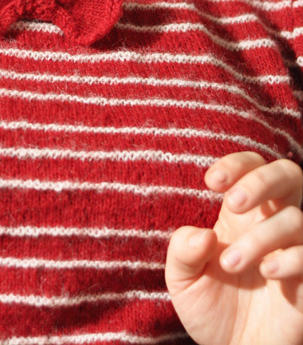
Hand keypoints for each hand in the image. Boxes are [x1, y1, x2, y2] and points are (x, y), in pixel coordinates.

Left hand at [165, 152, 302, 344]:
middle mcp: (272, 224)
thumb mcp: (183, 281)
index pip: (251, 166)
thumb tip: (202, 234)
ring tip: (230, 264)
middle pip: (288, 175)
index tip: (212, 182)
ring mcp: (294, 251)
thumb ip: (182, 252)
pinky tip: (267, 271)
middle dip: (261, 180)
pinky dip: (290, 258)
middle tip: (232, 203)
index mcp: (242, 214)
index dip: (237, 164)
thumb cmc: (211, 310)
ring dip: (261, 235)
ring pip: (296, 217)